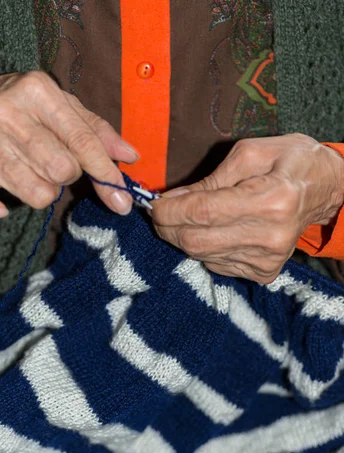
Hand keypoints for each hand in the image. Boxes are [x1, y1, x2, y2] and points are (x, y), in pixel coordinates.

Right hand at [0, 71, 137, 222]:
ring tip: (32, 172)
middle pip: (62, 170)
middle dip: (67, 175)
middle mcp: (7, 114)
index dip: (105, 173)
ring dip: (42, 191)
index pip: (82, 141)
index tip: (121, 197)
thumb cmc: (26, 111)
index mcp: (37, 91)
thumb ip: (97, 130)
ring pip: (38, 193)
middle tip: (54, 162)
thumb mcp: (63, 107)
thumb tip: (130, 155)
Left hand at [150, 134, 343, 282]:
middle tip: (160, 213)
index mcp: (271, 199)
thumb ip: (211, 178)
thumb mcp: (251, 153)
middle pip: (196, 241)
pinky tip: (212, 231)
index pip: (203, 212)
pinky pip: (216, 264)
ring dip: (184, 237)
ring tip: (184, 218)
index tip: (153, 204)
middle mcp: (270, 236)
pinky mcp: (264, 272)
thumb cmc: (290, 162)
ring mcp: (267, 259)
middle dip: (168, 227)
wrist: (326, 190)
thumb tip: (174, 198)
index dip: (170, 210)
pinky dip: (204, 248)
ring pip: (202, 255)